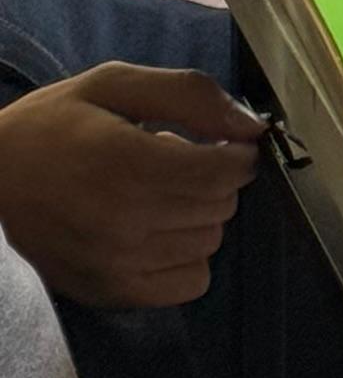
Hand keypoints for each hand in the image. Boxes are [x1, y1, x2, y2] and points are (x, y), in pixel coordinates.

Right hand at [0, 64, 261, 307]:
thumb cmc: (55, 123)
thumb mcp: (117, 84)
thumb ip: (190, 96)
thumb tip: (252, 126)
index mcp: (125, 165)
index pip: (226, 173)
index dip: (237, 152)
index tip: (222, 142)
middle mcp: (122, 223)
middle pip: (222, 205)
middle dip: (215, 178)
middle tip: (179, 162)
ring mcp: (114, 266)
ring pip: (210, 242)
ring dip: (200, 214)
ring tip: (158, 193)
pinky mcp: (107, 293)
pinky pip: (190, 284)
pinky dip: (188, 256)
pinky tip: (159, 230)